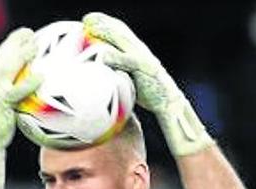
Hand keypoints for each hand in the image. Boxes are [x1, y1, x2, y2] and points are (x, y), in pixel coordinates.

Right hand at [0, 28, 41, 188]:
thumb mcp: (6, 112)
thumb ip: (16, 99)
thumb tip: (35, 94)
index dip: (9, 47)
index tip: (22, 37)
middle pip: (1, 61)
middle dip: (13, 45)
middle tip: (29, 34)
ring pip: (5, 71)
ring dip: (19, 56)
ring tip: (33, 45)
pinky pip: (15, 94)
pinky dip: (26, 84)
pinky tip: (40, 77)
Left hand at [82, 12, 213, 156]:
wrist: (170, 102)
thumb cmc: (149, 91)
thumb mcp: (133, 76)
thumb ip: (120, 67)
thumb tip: (101, 66)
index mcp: (137, 51)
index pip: (120, 31)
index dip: (105, 22)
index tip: (88, 19)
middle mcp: (140, 51)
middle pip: (121, 31)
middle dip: (104, 22)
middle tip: (86, 19)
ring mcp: (143, 59)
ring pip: (124, 41)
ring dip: (107, 33)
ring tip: (91, 28)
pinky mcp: (145, 69)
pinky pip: (129, 61)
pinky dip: (116, 57)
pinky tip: (103, 56)